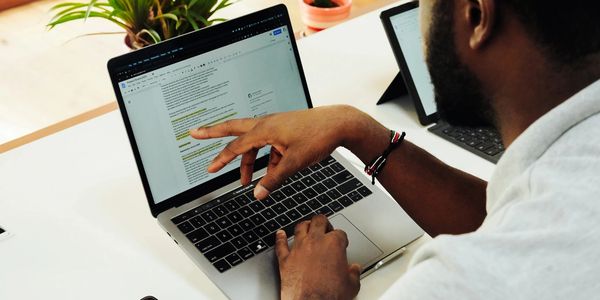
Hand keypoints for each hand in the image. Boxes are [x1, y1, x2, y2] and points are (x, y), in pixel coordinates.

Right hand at [189, 105, 383, 199]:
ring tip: (247, 180)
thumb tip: (259, 194)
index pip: (237, 146)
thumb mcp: (295, 162)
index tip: (209, 169)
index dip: (221, 159)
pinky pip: (269, 145)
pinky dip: (267, 159)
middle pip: (234, 129)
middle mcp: (267, 123)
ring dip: (249, 161)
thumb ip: (275, 179)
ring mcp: (276, 125)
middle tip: (195, 132)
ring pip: (253, 142)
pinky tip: (271, 173)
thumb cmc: (318, 136)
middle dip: (213, 133)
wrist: (339, 123)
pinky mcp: (285, 130)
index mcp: (265, 129)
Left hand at [275, 215, 360, 299]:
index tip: (341, 242)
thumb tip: (354, 270)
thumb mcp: (351, 285)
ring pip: (300, 227)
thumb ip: (353, 273)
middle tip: (325, 227)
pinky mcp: (285, 259)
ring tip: (307, 226)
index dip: (341, 238)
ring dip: (305, 225)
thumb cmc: (330, 295)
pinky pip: (280, 244)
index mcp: (334, 244)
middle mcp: (315, 242)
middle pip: (319, 221)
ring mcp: (299, 248)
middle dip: (323, 223)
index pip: (340, 233)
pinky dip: (279, 238)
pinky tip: (279, 234)